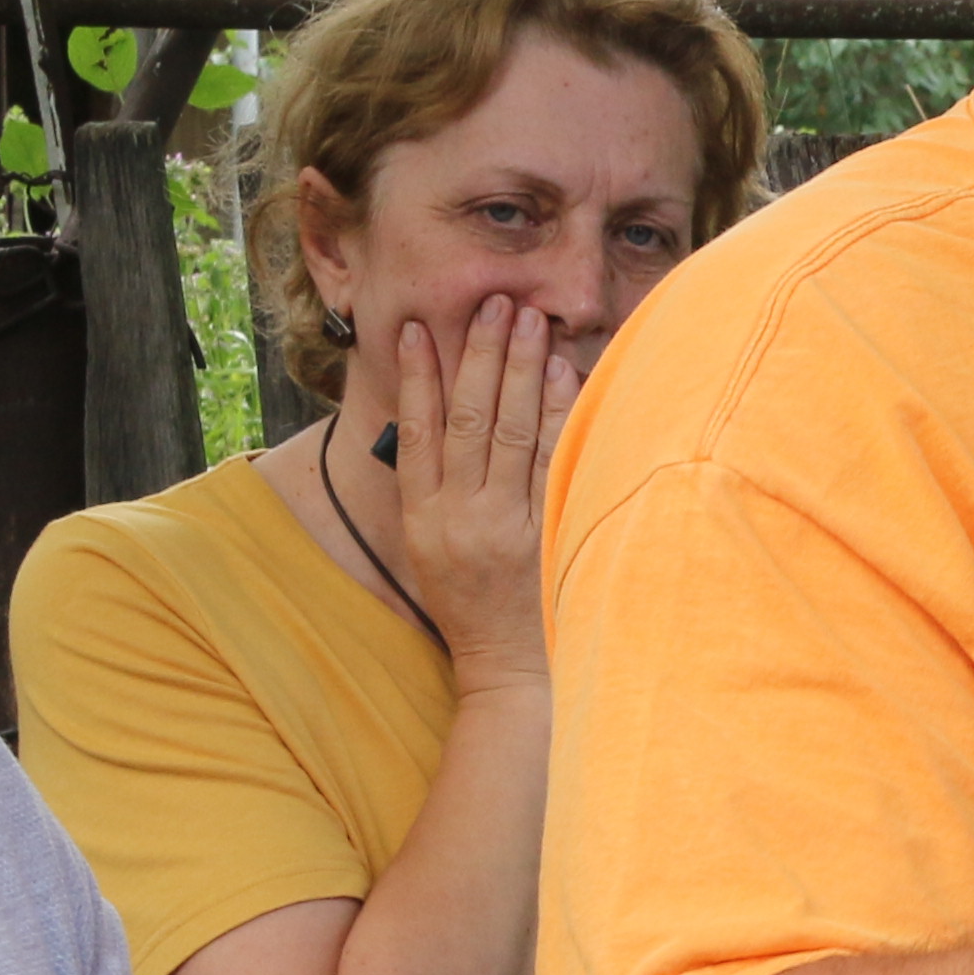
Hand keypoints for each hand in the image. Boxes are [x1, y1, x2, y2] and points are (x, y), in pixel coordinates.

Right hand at [371, 296, 566, 684]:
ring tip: (527, 321)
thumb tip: (433, 421)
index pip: (414, 432)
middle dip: (478, 355)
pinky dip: (556, 413)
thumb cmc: (470, 605)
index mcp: (423, 519)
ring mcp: (509, 525)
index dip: (414, 377)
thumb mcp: (429, 550)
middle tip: (491, 303)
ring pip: (511, 432)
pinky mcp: (550, 533)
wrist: (511, 670)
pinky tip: (560, 375)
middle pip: (468, 419)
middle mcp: (462, 518)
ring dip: (520, 370)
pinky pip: (554, 460)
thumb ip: (430, 490)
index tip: (413, 329)